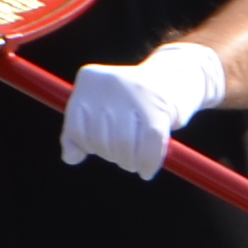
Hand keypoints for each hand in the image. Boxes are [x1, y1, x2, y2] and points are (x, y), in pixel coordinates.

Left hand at [60, 43, 224, 174]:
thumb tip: (70, 158)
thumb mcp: (100, 108)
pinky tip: (147, 171)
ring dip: (129, 163)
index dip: (88, 145)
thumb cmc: (131, 101)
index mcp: (90, 79)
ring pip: (123, 146)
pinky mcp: (158, 109)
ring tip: (135, 158)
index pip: (76, 129)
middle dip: (111, 155)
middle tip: (123, 152)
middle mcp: (110, 82)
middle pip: (100, 140)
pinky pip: (148, 148)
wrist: (178, 77)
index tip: (101, 142)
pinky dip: (148, 165)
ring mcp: (135, 93)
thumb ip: (78, 131)